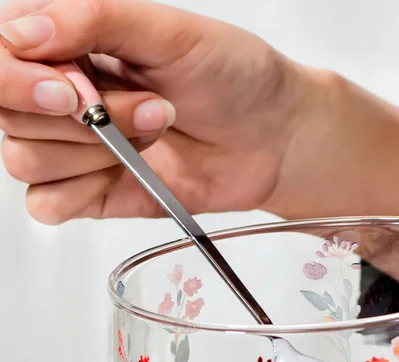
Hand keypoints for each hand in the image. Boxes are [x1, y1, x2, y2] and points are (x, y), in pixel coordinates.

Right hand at [0, 0, 398, 224]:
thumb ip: (96, 21)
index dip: (18, 79)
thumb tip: (25, 32)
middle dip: (80, 117)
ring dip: (93, 152)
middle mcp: (63, 97)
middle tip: (147, 107)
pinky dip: (81, 193)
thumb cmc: (233, 77)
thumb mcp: (170, 32)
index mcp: (69, 44)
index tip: (74, 87)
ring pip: (27, 160)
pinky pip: (48, 205)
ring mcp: (76, 149)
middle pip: (10, 115)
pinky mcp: (95, 193)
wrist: (274, 137)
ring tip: (156, 131)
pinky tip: (128, 172)